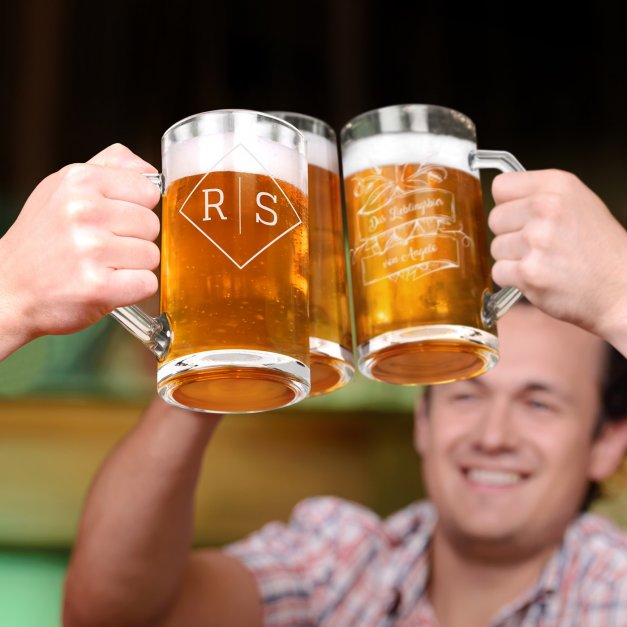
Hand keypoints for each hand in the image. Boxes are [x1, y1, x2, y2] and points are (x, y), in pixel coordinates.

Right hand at [0, 144, 160, 352]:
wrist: (8, 289)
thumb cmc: (44, 240)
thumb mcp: (65, 189)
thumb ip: (111, 168)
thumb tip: (150, 171)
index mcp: (78, 180)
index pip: (148, 190)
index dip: (137, 209)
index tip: (112, 221)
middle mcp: (83, 210)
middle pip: (152, 225)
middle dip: (134, 240)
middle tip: (102, 249)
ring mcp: (90, 249)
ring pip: (152, 256)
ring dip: (133, 267)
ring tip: (101, 267)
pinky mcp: (98, 286)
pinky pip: (147, 284)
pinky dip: (132, 290)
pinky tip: (106, 286)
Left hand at [489, 169, 626, 344]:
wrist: (622, 288)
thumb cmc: (600, 249)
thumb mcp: (578, 203)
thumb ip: (539, 196)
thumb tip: (502, 200)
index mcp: (557, 185)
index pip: (501, 186)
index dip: (508, 205)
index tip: (522, 216)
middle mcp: (546, 208)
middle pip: (494, 219)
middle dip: (510, 234)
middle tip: (538, 245)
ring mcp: (536, 241)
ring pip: (496, 247)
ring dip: (513, 259)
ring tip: (543, 262)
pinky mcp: (529, 272)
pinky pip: (498, 272)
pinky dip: (513, 279)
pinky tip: (538, 278)